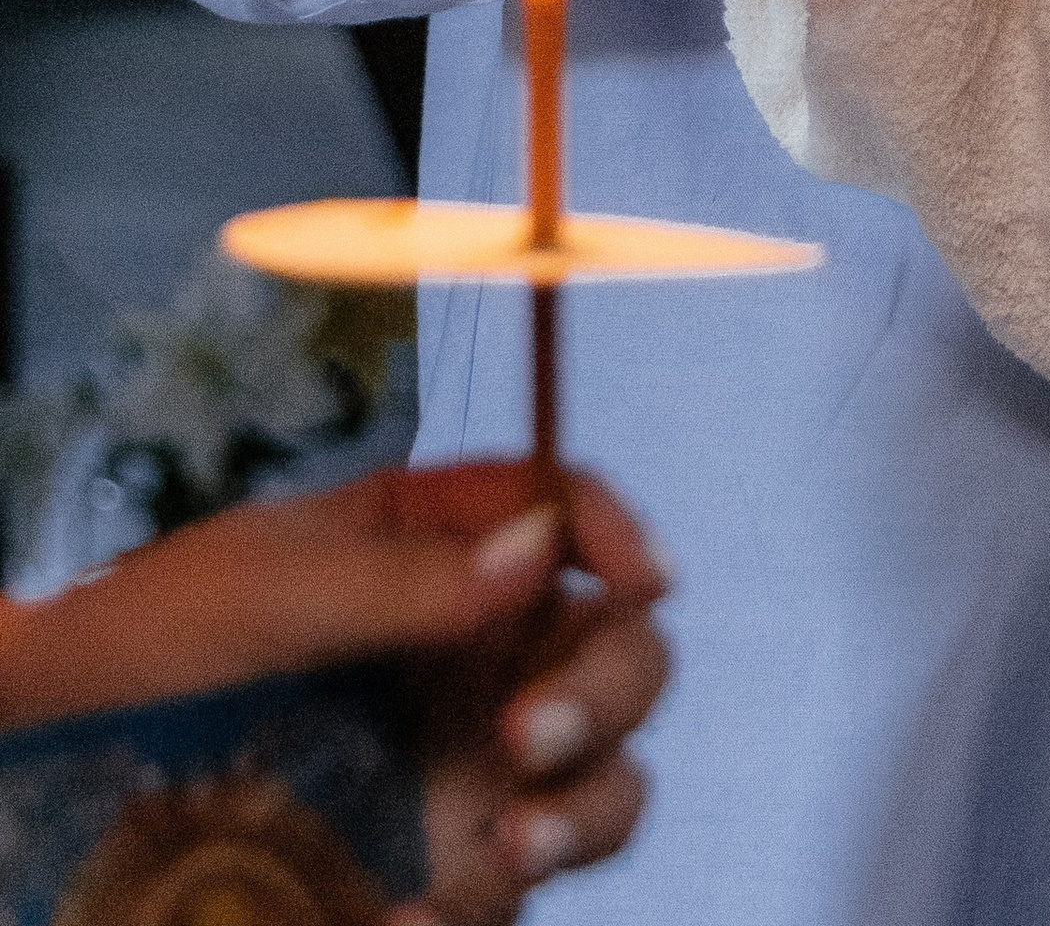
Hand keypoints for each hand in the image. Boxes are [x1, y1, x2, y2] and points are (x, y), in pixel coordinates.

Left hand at [0, 463, 668, 919]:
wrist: (52, 765)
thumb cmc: (148, 640)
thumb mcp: (269, 587)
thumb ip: (408, 576)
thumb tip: (540, 552)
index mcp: (439, 547)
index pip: (566, 514)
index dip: (617, 535)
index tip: (640, 579)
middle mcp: (476, 650)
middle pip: (619, 648)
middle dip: (607, 690)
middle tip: (525, 738)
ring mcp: (467, 761)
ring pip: (607, 776)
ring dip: (585, 810)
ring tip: (510, 848)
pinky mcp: (443, 863)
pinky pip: (514, 889)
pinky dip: (485, 908)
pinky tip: (408, 918)